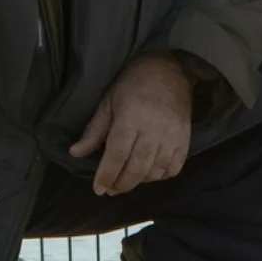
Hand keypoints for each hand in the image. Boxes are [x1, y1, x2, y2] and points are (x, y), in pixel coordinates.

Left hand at [70, 51, 194, 195]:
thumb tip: (74, 153)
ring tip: (126, 182)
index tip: (98, 189)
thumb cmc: (132, 85)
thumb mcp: (107, 104)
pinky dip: (160, 176)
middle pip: (137, 168)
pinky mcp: (186, 140)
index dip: (106, 175)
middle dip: (121, 184)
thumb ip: (94, 131)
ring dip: (139, 182)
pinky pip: (174, 168)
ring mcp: (173, 137)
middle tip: (110, 189)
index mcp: (131, 120)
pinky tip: (148, 175)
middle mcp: (154, 131)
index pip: (117, 156)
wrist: (168, 70)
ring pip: (155, 171)